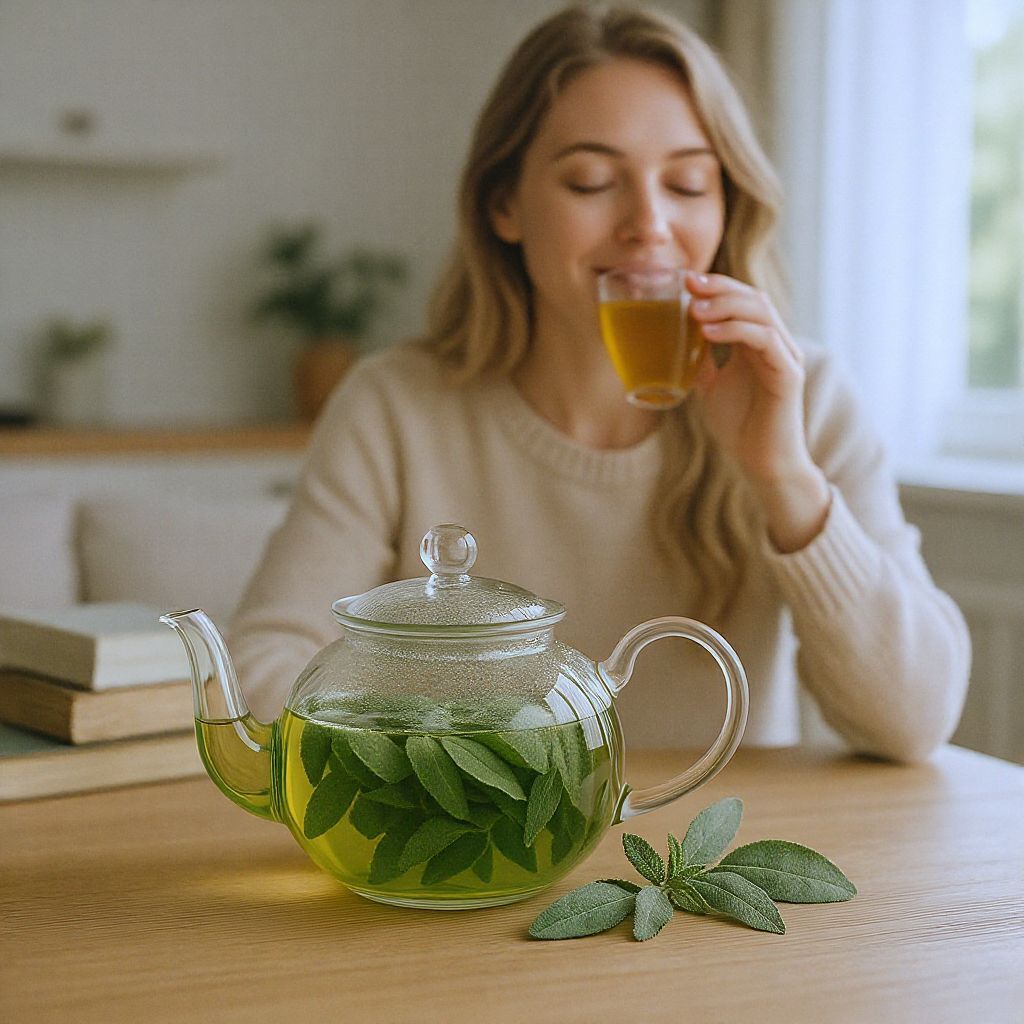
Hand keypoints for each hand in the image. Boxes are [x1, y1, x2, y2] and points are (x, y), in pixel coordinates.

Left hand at [686, 272, 830, 551]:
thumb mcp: (710, 386)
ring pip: (762, 314)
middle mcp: (777, 344)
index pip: (742, 300)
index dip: (717, 286)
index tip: (685, 279)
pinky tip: (709, 331)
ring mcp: (786, 357)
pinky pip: (766, 341)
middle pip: (754, 298)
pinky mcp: (788, 376)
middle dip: (720, 287)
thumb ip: (699, 361)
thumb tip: (672, 341)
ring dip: (726, 305)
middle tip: (689, 282)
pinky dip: (738, 331)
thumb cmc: (739, 426)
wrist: (761, 464)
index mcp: (758, 343)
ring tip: (694, 307)